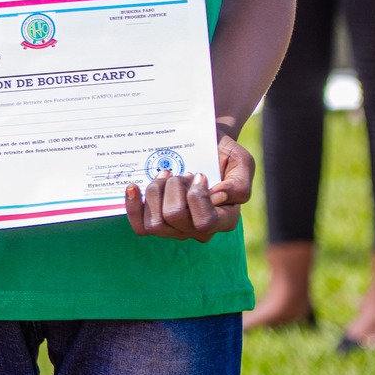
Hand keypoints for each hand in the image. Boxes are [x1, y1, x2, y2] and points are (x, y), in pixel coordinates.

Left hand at [125, 132, 252, 241]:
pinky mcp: (157, 220)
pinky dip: (134, 206)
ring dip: (155, 192)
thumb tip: (217, 196)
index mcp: (224, 219)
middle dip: (174, 187)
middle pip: (175, 218)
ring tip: (165, 174)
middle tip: (183, 173)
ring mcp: (176, 228)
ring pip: (155, 224)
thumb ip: (239, 184)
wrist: (204, 144)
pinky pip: (140, 227)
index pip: (205, 222)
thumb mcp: (241, 161)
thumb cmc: (224, 154)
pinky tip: (133, 187)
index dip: (197, 197)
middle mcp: (199, 229)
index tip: (199, 174)